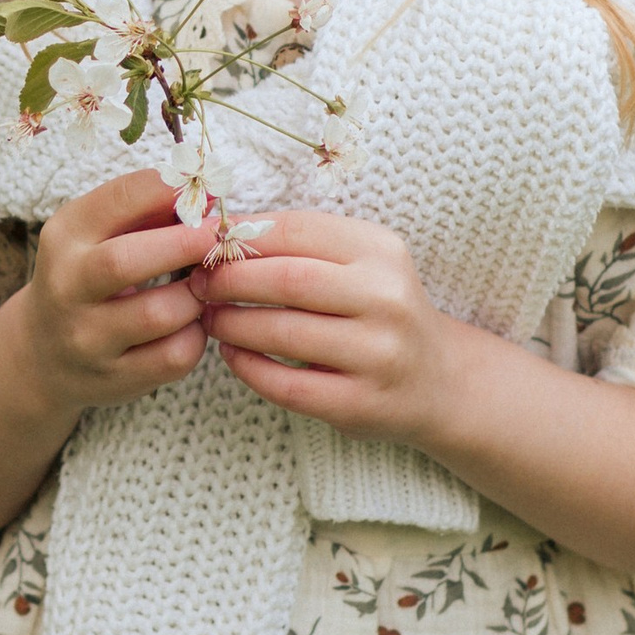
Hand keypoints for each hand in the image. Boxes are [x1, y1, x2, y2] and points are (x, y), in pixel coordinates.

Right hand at [6, 166, 215, 432]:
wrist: (43, 354)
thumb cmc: (87, 278)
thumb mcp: (95, 235)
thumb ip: (145, 210)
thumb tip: (210, 193)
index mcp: (64, 237)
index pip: (117, 200)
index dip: (169, 190)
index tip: (208, 188)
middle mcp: (66, 288)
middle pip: (126, 261)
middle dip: (185, 243)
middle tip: (220, 236)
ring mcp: (87, 339)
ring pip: (159, 315)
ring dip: (196, 296)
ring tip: (204, 285)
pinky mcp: (114, 379)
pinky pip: (174, 357)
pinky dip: (195, 336)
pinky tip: (191, 323)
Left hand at [199, 206, 464, 441]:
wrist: (438, 381)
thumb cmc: (377, 311)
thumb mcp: (360, 264)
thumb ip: (301, 246)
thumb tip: (218, 231)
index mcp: (382, 251)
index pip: (296, 230)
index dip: (241, 235)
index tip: (203, 243)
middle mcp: (387, 299)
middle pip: (287, 280)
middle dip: (229, 279)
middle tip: (197, 283)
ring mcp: (378, 355)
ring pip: (282, 333)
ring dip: (232, 322)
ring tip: (210, 317)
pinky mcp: (361, 404)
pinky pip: (286, 385)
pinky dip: (248, 366)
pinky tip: (233, 353)